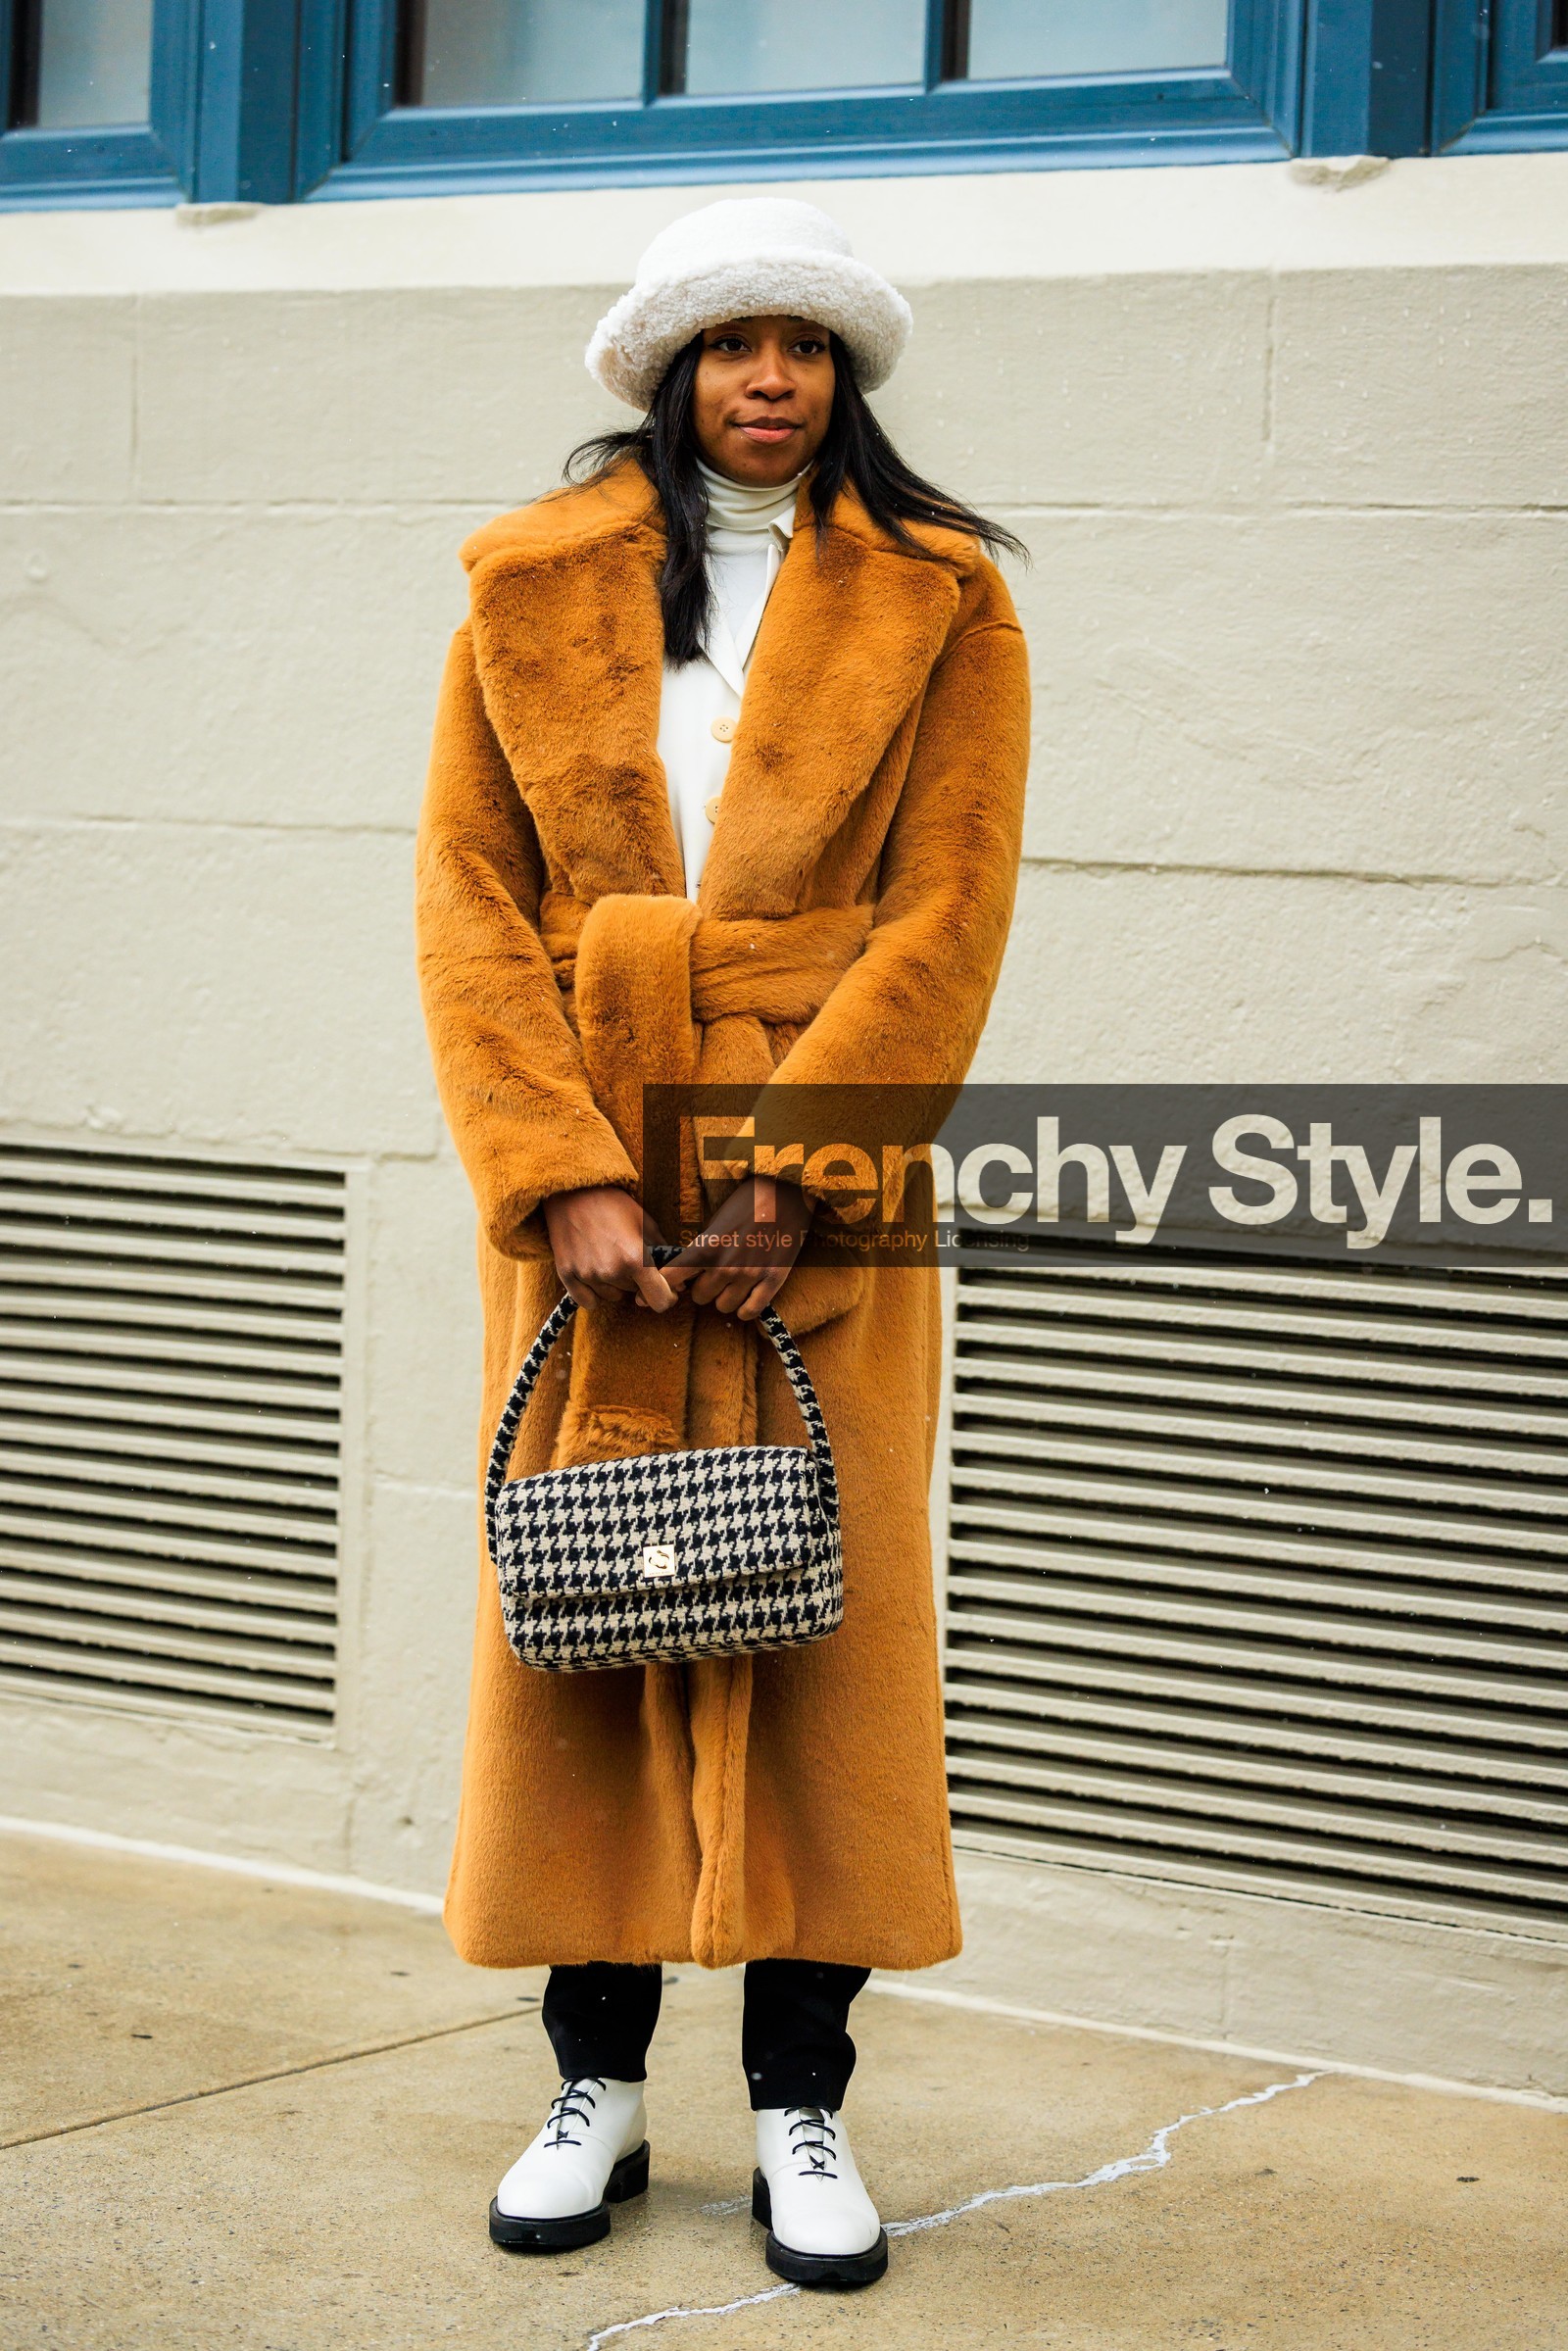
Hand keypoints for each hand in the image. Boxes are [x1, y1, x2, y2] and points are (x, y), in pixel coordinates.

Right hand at [542, 1186, 676, 1311]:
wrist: (573, 1191)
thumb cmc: (613, 1204)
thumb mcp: (646, 1222)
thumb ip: (663, 1253)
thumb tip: (680, 1281)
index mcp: (636, 1259)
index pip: (660, 1301)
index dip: (667, 1297)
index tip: (665, 1289)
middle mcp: (611, 1271)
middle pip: (635, 1294)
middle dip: (637, 1281)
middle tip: (629, 1257)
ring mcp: (587, 1275)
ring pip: (612, 1296)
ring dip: (615, 1285)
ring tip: (608, 1257)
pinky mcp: (567, 1276)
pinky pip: (588, 1301)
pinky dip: (594, 1293)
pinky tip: (594, 1272)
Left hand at [663, 1175, 812, 1320]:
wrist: (785, 1192)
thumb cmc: (747, 1202)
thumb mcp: (715, 1221)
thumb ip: (702, 1248)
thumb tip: (687, 1273)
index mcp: (706, 1248)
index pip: (671, 1278)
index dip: (665, 1286)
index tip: (666, 1288)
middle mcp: (725, 1265)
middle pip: (700, 1297)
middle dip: (703, 1289)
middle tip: (711, 1278)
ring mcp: (750, 1275)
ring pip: (723, 1307)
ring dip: (724, 1298)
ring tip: (731, 1285)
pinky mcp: (773, 1279)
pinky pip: (750, 1310)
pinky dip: (744, 1309)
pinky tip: (745, 1299)